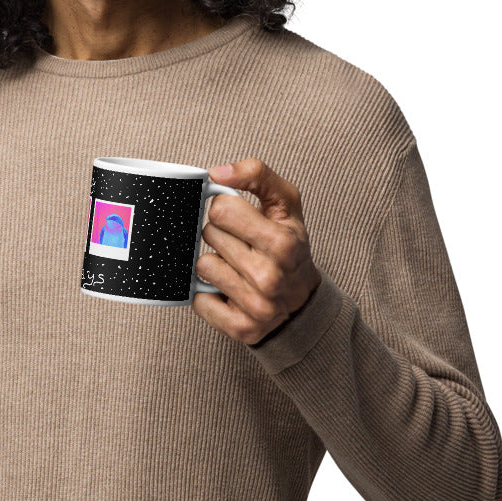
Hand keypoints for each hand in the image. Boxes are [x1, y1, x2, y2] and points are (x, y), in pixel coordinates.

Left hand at [192, 158, 320, 345]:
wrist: (303, 302)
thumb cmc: (290, 246)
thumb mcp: (285, 202)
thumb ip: (256, 174)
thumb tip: (217, 173)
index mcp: (283, 243)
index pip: (221, 209)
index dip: (226, 208)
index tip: (238, 217)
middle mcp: (270, 277)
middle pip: (209, 235)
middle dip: (221, 234)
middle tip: (242, 244)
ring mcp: (256, 306)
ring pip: (201, 266)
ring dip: (215, 263)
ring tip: (237, 266)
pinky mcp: (240, 328)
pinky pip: (198, 300)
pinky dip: (208, 293)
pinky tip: (229, 290)